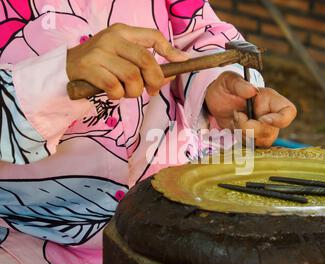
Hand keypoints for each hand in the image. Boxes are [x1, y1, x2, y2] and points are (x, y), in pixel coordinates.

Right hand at [66, 23, 188, 99]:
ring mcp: (100, 52)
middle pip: (146, 60)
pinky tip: (114, 94)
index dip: (170, 50)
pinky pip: (114, 87)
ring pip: (132, 76)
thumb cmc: (101, 64)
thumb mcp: (122, 56)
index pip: (153, 36)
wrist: (66, 67)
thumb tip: (170, 75)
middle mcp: (112, 38)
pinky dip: (118, 95)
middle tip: (151, 90)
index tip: (182, 62)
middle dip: (154, 80)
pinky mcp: (89, 68)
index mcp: (123, 32)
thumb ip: (143, 64)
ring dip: (134, 91)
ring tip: (127, 93)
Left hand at [205, 71, 296, 146]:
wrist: (214, 101)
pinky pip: (250, 145)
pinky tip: (233, 126)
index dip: (280, 120)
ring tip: (235, 119)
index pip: (288, 112)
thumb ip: (239, 84)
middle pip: (272, 132)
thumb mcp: (228, 80)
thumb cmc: (225, 87)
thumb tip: (252, 90)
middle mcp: (269, 115)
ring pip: (262, 141)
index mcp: (269, 99)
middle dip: (252, 129)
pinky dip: (240, 138)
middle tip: (238, 116)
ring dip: (245, 134)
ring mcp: (261, 128)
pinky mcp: (252, 137)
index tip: (263, 119)